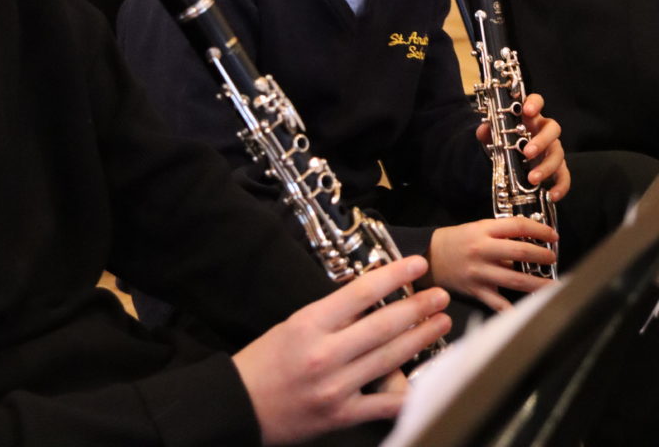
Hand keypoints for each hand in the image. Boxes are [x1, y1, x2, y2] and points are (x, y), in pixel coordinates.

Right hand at [233, 256, 450, 444]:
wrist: (239, 404)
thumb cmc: (263, 361)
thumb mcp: (293, 324)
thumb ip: (332, 314)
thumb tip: (371, 299)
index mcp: (309, 323)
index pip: (361, 292)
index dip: (394, 275)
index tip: (417, 264)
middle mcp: (325, 353)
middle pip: (383, 325)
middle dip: (418, 308)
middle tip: (440, 295)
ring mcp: (336, 387)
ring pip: (390, 358)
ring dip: (421, 339)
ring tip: (441, 323)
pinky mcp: (342, 415)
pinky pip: (385, 403)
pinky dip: (411, 391)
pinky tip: (431, 376)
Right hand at [427, 216, 558, 311]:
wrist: (430, 256)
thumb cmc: (455, 240)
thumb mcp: (476, 228)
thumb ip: (499, 233)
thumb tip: (529, 240)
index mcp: (483, 230)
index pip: (517, 226)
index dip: (539, 230)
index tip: (552, 235)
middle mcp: (483, 250)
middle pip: (520, 252)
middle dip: (543, 255)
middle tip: (553, 258)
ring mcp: (480, 272)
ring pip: (516, 279)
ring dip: (539, 283)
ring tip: (554, 285)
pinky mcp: (477, 291)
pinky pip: (499, 304)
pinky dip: (514, 311)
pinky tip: (530, 313)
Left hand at [476, 91, 569, 202]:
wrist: (511, 156)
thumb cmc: (506, 140)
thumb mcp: (494, 134)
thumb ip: (488, 131)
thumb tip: (483, 130)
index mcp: (530, 117)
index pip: (537, 102)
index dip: (534, 103)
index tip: (527, 110)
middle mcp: (544, 130)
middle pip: (553, 129)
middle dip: (541, 141)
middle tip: (527, 152)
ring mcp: (553, 148)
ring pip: (558, 154)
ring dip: (546, 167)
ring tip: (532, 179)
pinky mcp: (557, 167)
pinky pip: (564, 176)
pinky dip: (560, 186)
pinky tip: (551, 195)